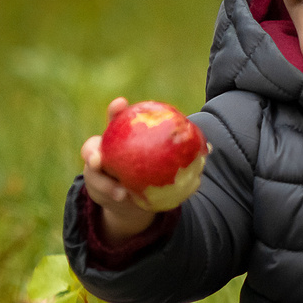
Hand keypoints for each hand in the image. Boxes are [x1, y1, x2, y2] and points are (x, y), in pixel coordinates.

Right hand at [77, 96, 205, 242]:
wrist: (133, 196)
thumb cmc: (150, 169)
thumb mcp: (161, 157)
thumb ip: (181, 152)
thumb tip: (210, 149)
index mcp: (119, 138)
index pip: (115, 120)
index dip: (116, 111)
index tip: (121, 103)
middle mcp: (102, 153)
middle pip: (92, 148)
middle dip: (93, 152)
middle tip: (99, 160)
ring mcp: (96, 173)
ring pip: (94, 176)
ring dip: (106, 183)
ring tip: (121, 192)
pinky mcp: (97, 191)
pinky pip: (103, 194)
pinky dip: (114, 196)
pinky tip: (126, 199)